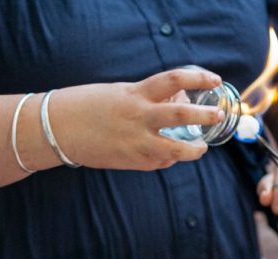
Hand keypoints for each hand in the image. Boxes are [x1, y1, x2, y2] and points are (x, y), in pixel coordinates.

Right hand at [45, 67, 228, 170]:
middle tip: (218, 115)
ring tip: (201, 148)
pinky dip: (166, 159)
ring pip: (175, 149)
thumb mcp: (120, 93)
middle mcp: (138, 116)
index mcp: (135, 94)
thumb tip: (175, 100)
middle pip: (181, 115)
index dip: (198, 78)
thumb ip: (147, 97)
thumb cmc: (88, 106)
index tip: (214, 80)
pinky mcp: (130, 161)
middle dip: (204, 115)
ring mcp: (135, 142)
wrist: (59, 129)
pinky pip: (157, 162)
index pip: (174, 80)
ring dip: (193, 150)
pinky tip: (168, 155)